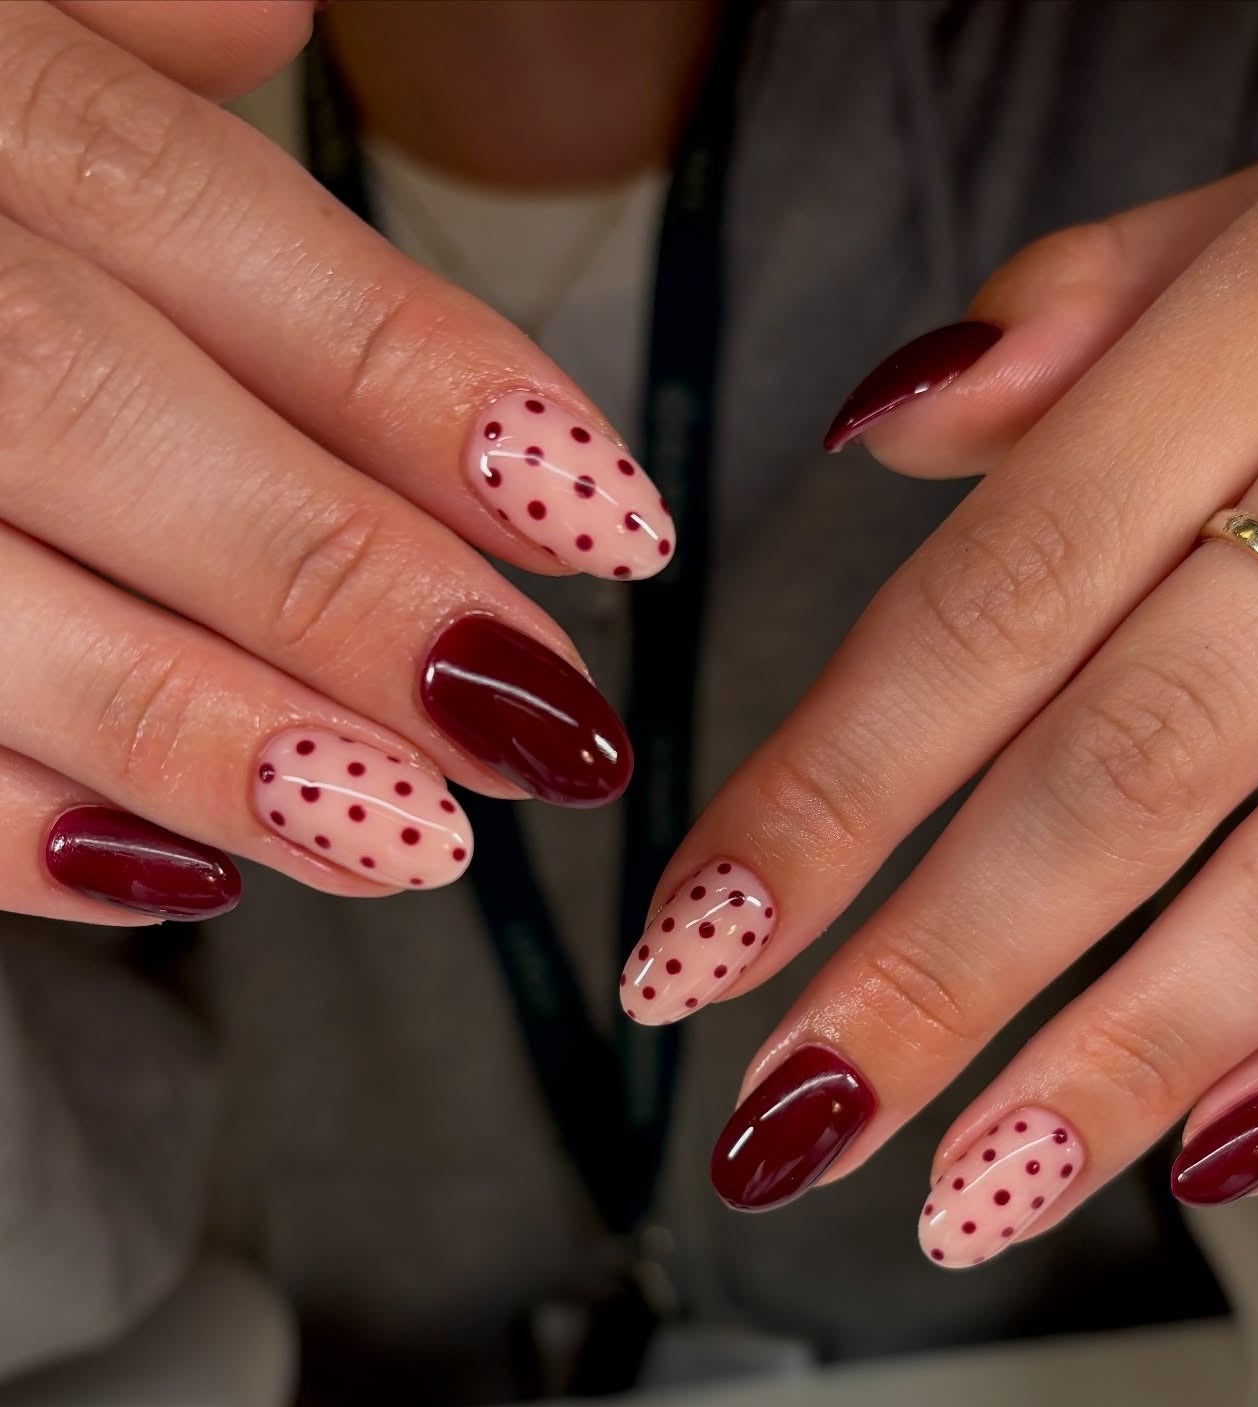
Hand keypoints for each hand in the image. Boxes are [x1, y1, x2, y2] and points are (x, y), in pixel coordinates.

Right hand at [0, 1, 671, 922]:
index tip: (608, 521)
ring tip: (407, 840)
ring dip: (195, 733)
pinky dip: (0, 822)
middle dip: (334, 580)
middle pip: (91, 403)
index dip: (419, 378)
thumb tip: (270, 25)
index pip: (197, 219)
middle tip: (540, 728)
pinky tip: (167, 882)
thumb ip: (104, 23)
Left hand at [623, 87, 1257, 1251]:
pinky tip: (1210, 1155)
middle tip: (797, 1116)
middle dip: (942, 969)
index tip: (698, 940)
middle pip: (1130, 764)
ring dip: (1125, 1059)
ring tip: (967, 1198)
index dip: (829, 791)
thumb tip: (883, 428)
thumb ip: (1070, 319)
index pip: (993, 602)